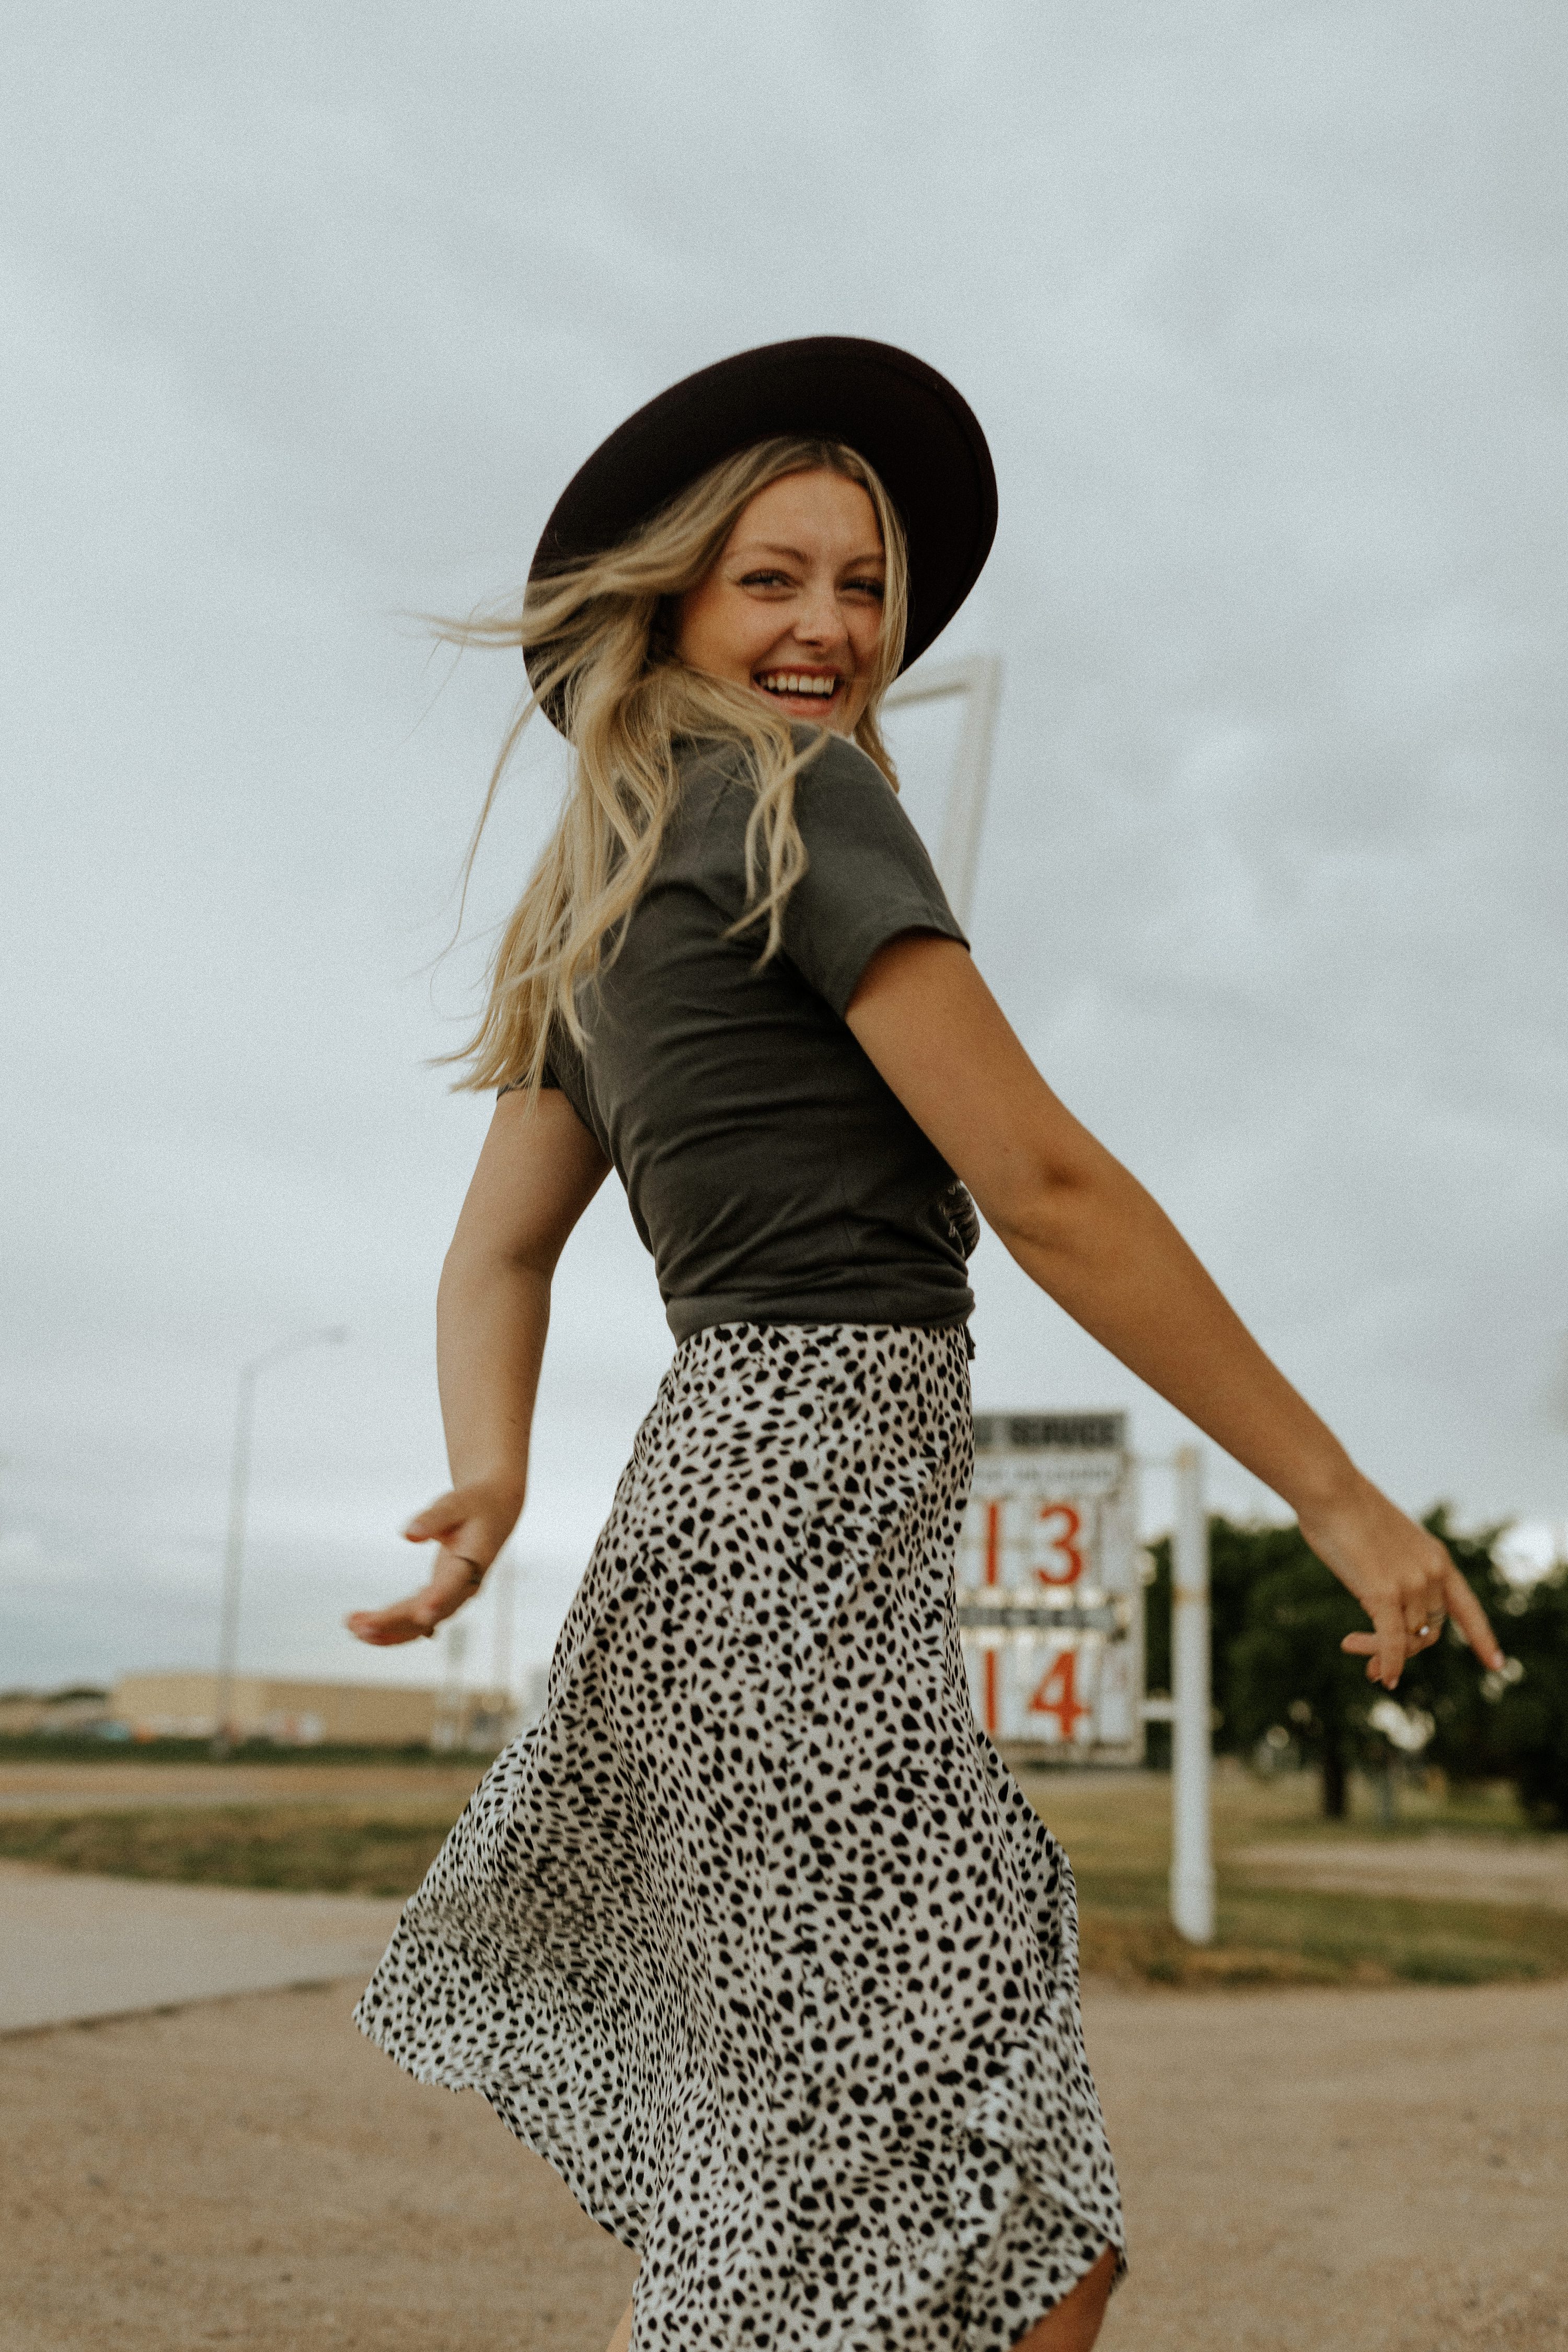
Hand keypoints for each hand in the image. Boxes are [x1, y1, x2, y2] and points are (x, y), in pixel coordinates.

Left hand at [344, 1478, 521, 1647]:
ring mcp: (453, 1596)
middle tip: (357, 1626)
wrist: (494, 1511)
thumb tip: (408, 1534)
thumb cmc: (473, 1504)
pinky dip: (393, 1627)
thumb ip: (433, 1518)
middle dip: (393, 1622)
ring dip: (388, 1630)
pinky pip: (417, 1620)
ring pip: (421, 1624)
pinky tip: (367, 1630)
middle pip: (429, 1612)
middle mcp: (465, 1587)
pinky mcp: (442, 1596)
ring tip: (352, 1627)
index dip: (438, 1599)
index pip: (453, 1585)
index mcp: (473, 1562)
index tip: (421, 1615)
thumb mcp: (456, 1503)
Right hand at [1295, 1475, 1504, 1688]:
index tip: (1496, 1664)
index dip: (1481, 1638)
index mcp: (1437, 1558)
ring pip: (1404, 1637)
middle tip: (1373, 1668)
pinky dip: (1389, 1663)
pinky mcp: (1385, 1594)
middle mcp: (1432, 1574)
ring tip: (1348, 1644)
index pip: (1467, 1608)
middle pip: (1427, 1630)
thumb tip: (1388, 1614)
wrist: (1331, 1491)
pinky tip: (1382, 1677)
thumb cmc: (1347, 1512)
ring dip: (1378, 1651)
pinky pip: (1392, 1642)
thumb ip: (1396, 1574)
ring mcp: (1412, 1585)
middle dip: (1405, 1650)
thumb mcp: (1386, 1544)